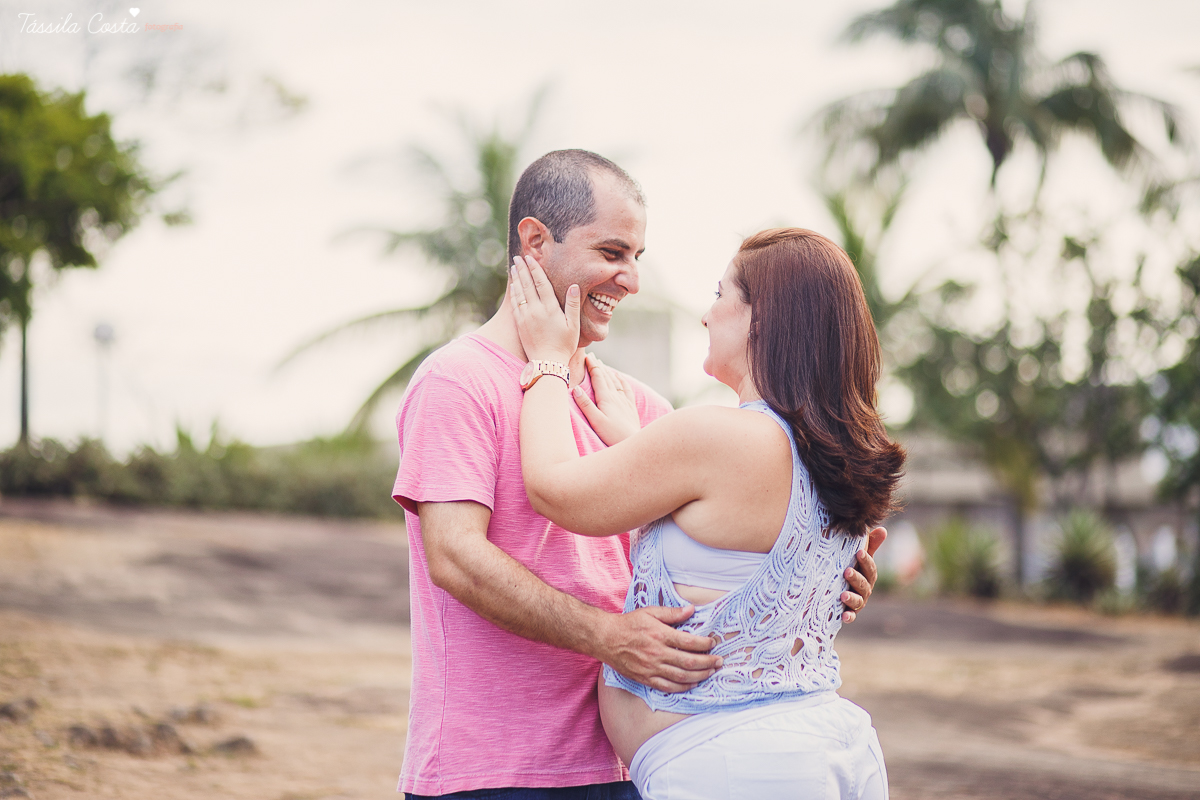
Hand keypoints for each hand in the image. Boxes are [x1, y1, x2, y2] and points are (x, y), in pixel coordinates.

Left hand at [509, 255, 577, 362]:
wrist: (547, 363)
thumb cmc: (564, 345)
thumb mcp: (574, 326)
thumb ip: (572, 305)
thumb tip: (574, 286)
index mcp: (550, 308)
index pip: (541, 283)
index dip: (535, 269)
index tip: (530, 258)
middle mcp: (536, 310)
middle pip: (527, 284)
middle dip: (523, 269)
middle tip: (518, 258)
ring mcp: (526, 317)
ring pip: (519, 293)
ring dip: (517, 279)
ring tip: (514, 268)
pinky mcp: (520, 325)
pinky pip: (515, 305)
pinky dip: (514, 293)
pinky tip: (514, 287)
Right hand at [573, 353, 641, 444]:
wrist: (632, 442)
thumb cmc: (612, 434)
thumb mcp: (595, 420)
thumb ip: (585, 404)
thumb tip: (575, 389)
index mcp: (606, 398)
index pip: (598, 377)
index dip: (592, 366)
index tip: (587, 356)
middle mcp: (616, 396)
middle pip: (607, 377)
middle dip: (599, 366)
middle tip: (592, 356)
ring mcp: (624, 401)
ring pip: (616, 381)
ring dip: (609, 371)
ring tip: (603, 365)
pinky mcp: (630, 407)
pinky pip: (626, 389)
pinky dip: (621, 380)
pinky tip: (619, 378)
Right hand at [598, 605, 722, 693]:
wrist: (606, 638)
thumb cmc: (629, 623)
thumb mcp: (650, 612)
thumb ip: (672, 613)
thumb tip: (692, 610)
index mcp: (660, 635)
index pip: (689, 642)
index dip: (705, 644)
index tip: (713, 643)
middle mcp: (657, 653)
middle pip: (689, 662)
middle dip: (708, 662)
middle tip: (719, 661)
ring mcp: (651, 668)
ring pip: (681, 677)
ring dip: (699, 676)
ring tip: (710, 672)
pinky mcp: (645, 678)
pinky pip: (668, 687)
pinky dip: (683, 687)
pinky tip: (692, 683)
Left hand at [841, 526, 884, 623]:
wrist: (834, 589)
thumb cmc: (849, 567)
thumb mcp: (857, 557)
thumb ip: (869, 545)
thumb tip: (882, 529)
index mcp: (868, 575)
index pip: (869, 567)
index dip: (866, 560)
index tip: (859, 552)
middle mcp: (865, 589)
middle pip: (864, 584)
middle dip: (856, 578)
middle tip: (846, 572)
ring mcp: (858, 602)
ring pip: (858, 601)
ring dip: (851, 598)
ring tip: (843, 595)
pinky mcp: (849, 613)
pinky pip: (850, 616)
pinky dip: (849, 617)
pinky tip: (844, 616)